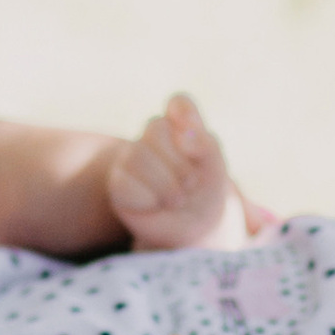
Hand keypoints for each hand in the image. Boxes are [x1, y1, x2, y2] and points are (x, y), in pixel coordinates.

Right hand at [107, 94, 238, 249]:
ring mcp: (132, 158)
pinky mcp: (119, 183)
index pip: (179, 103)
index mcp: (180, 126)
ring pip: (138, 155)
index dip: (185, 115)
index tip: (193, 144)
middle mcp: (153, 137)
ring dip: (166, 185)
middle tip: (190, 184)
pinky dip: (149, 200)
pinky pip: (127, 183)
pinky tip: (155, 205)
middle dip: (179, 163)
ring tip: (176, 199)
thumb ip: (204, 145)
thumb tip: (183, 135)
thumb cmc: (205, 194)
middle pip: (155, 127)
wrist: (194, 232)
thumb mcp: (215, 169)